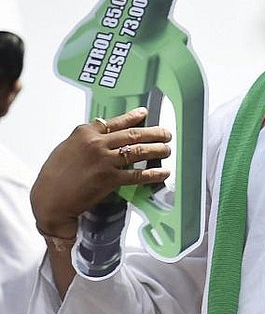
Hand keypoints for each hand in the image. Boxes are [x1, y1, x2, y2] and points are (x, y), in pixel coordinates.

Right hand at [31, 107, 171, 237]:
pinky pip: (136, 174)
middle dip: (154, 133)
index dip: (133, 117)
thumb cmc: (54, 176)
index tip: (144, 113)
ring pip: (138, 151)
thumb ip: (87, 140)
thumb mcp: (67, 148)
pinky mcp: (109, 179)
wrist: (48, 199)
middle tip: (166, 133)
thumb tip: (104, 137)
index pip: (116, 121)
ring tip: (167, 150)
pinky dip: (153, 174)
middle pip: (133, 134)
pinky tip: (163, 173)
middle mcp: (96, 143)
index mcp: (85, 132)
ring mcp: (104, 160)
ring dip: (157, 150)